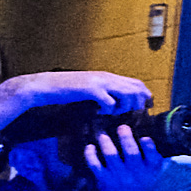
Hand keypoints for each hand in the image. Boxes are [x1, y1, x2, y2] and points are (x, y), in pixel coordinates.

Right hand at [0, 70, 150, 121]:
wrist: (45, 85)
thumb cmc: (67, 90)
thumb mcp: (91, 88)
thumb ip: (106, 91)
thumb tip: (120, 102)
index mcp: (109, 77)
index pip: (137, 83)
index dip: (145, 96)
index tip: (143, 108)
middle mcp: (107, 77)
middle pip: (137, 89)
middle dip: (137, 104)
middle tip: (127, 113)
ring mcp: (99, 82)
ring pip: (128, 94)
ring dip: (123, 107)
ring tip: (111, 112)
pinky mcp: (90, 89)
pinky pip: (110, 102)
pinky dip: (108, 110)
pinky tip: (98, 112)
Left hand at [85, 124, 162, 190]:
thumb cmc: (143, 182)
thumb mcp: (156, 173)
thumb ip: (161, 160)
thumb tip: (173, 143)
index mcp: (150, 169)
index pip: (152, 157)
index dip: (149, 147)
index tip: (145, 138)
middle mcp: (135, 172)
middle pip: (131, 153)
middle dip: (126, 139)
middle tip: (122, 127)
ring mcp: (118, 176)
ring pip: (112, 156)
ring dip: (106, 144)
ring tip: (102, 134)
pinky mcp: (104, 178)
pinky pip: (95, 165)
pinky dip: (91, 155)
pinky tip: (90, 146)